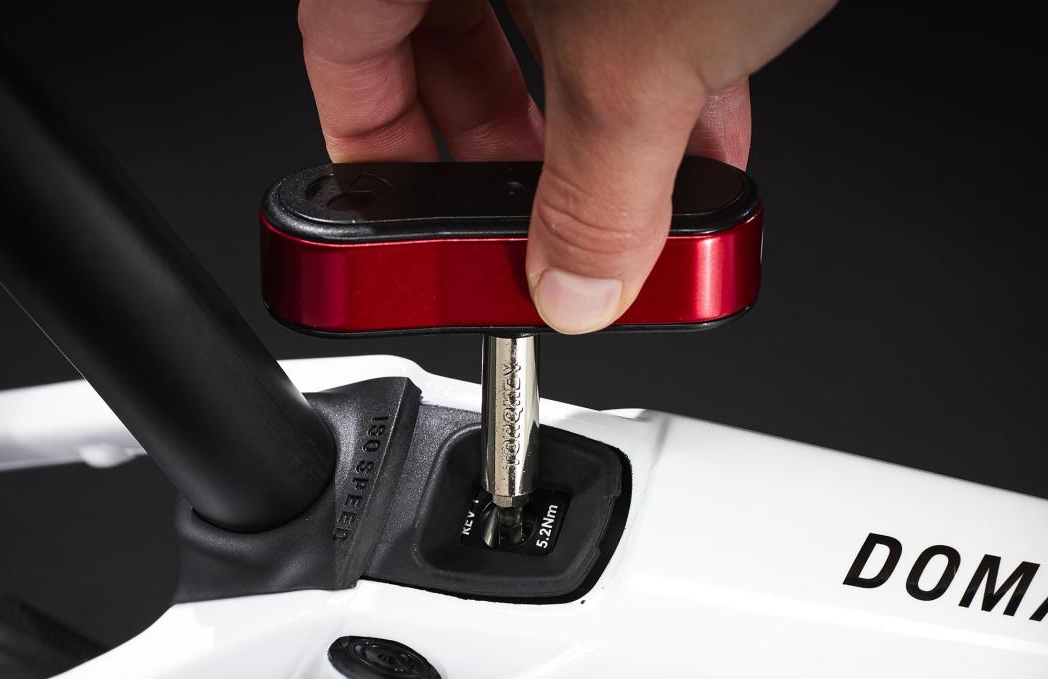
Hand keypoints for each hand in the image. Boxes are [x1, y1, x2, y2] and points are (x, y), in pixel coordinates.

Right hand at [298, 0, 834, 333]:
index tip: (402, 225)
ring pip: (544, 21)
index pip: (345, 43)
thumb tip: (571, 281)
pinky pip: (622, 1)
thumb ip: (592, 201)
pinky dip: (656, 76)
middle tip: (525, 231)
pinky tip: (702, 147)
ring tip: (630, 208)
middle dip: (498, 156)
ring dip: (590, 131)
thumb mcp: (640, 71)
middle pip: (441, 37)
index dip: (370, 153)